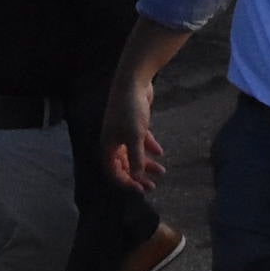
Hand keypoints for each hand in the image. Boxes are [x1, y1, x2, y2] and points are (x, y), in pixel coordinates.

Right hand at [104, 72, 165, 192]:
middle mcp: (114, 140)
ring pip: (134, 153)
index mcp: (108, 145)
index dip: (126, 182)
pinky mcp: (134, 123)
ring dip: (146, 163)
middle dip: (138, 175)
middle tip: (152, 186)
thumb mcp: (135, 137)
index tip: (140, 189)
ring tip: (161, 171)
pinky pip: (141, 140)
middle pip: (124, 164)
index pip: (113, 171)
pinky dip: (149, 147)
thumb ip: (136, 159)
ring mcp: (123, 131)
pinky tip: (160, 152)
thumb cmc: (131, 110)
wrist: (134, 81)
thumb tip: (137, 178)